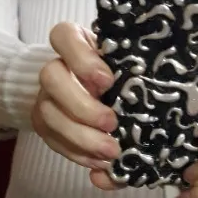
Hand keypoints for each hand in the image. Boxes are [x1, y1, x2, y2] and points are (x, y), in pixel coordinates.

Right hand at [31, 22, 120, 189]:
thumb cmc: (117, 72)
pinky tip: (99, 162)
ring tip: (110, 151)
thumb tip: (154, 82)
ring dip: (80, 137)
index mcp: (75, 42)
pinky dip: (77, 154)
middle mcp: (56, 67)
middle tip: (111, 123)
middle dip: (82, 105)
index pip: (62, 35)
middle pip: (50, 77)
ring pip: (48, 114)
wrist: (95, 91)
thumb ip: (129, 66)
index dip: (82, 59)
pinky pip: (53, 141)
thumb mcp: (124, 62)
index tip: (107, 80)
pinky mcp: (44, 124)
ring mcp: (45, 96)